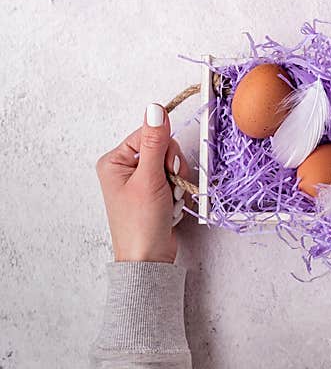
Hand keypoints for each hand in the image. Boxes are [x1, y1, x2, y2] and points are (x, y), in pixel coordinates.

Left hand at [96, 104, 191, 262]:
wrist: (149, 259)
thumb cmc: (141, 223)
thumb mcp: (149, 178)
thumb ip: (156, 142)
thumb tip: (155, 109)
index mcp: (115, 161)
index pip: (149, 134)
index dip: (166, 150)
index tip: (167, 170)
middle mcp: (125, 168)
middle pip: (164, 150)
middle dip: (173, 170)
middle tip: (168, 188)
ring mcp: (140, 181)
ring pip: (173, 166)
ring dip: (178, 183)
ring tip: (168, 201)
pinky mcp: (153, 193)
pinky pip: (175, 181)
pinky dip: (178, 193)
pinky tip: (169, 206)